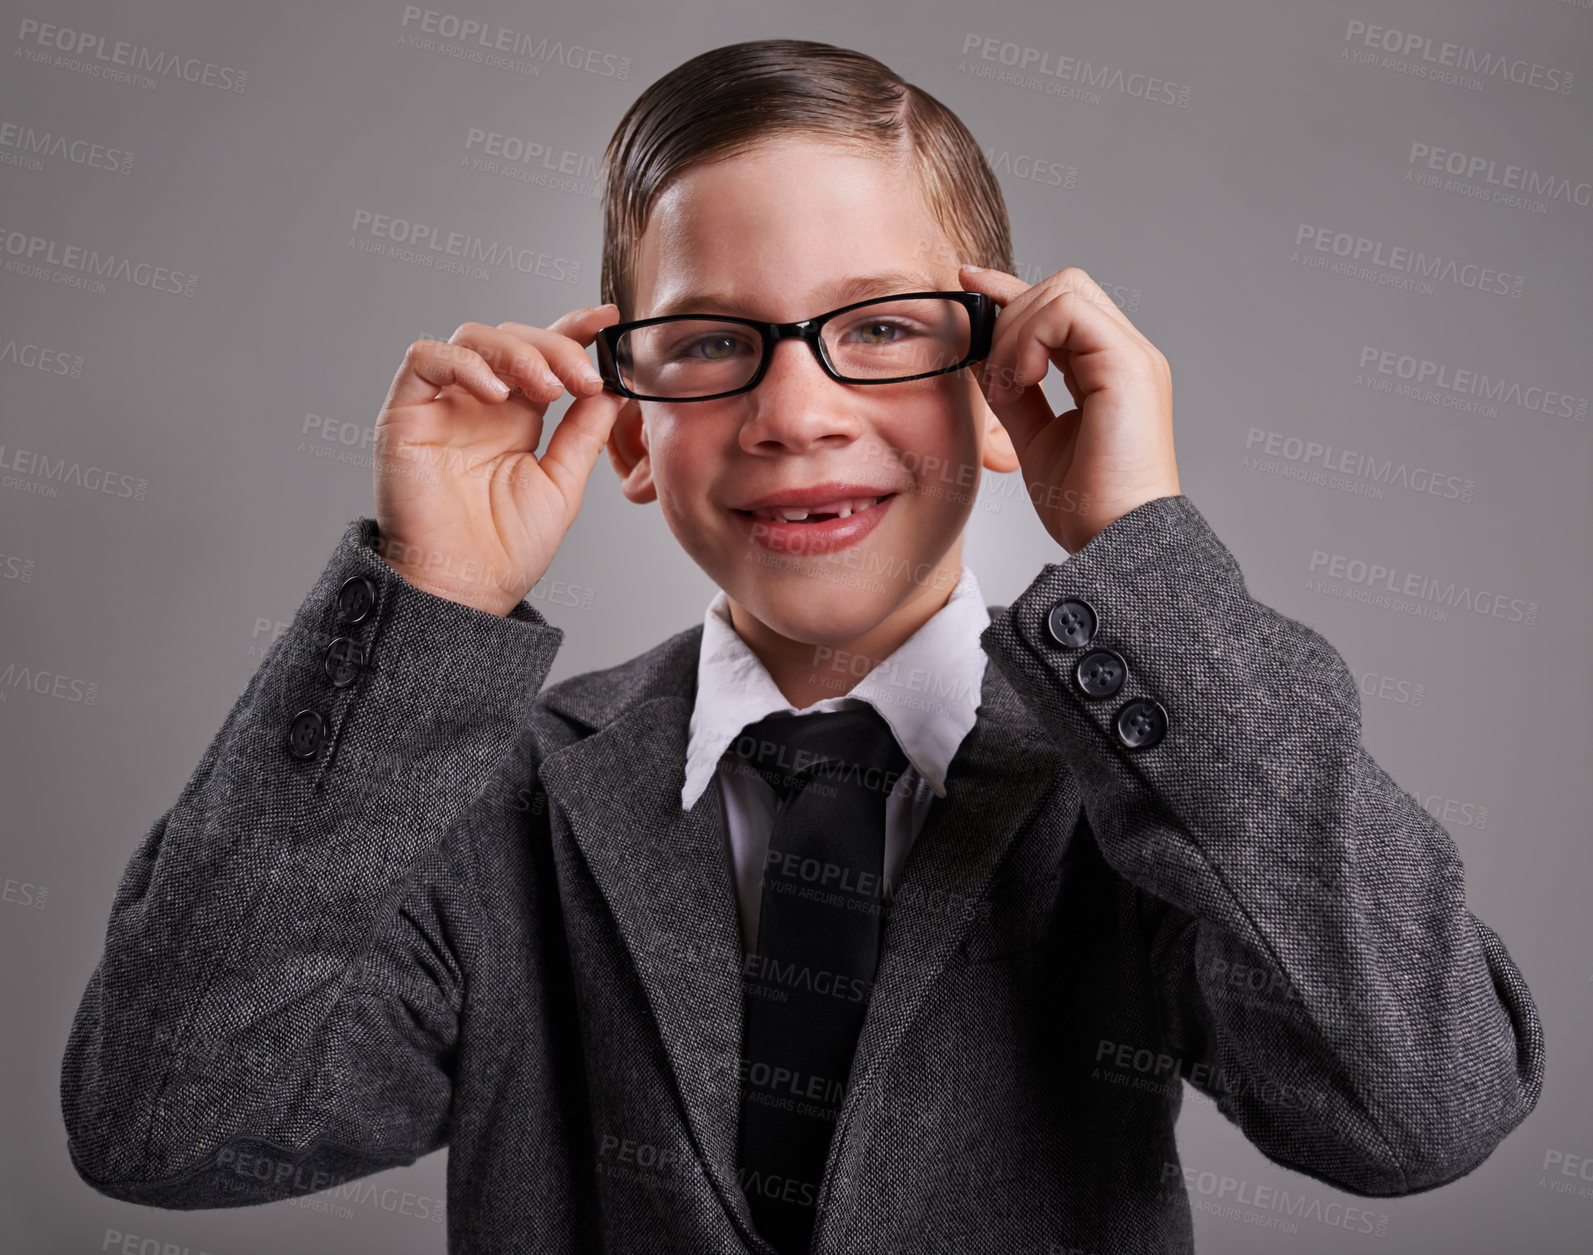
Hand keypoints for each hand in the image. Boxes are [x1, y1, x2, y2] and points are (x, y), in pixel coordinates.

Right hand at [372, 307, 625, 614]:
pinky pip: (425, 359)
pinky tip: (497, 395)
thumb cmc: (506, 550)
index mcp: (516, 417)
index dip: (572, 329)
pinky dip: (464, 363)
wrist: (464, 589)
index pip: (542, 354)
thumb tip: (615, 390)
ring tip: (548, 390)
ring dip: (517, 352)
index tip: (608, 321)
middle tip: (583, 379)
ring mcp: (441, 405)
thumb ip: (584, 435)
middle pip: (512, 337)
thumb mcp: (562, 485)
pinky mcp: (404, 414)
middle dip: (554, 346)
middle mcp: (477, 403)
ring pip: (472, 337)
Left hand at [956, 265, 1178, 552]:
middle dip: (1011, 312)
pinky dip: (1031, 338)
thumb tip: (979, 350)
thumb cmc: (1087, 506)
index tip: (967, 286)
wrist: (1115, 542)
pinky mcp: (1129, 365)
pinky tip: (1021, 380)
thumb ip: (1010, 391)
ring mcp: (1133, 356)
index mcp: (1109, 370)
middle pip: (1063, 286)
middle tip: (992, 372)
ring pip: (1064, 290)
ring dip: (1017, 331)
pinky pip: (1068, 312)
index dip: (1011, 291)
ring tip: (1008, 386)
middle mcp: (1127, 355)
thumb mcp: (1032, 436)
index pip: (1061, 305)